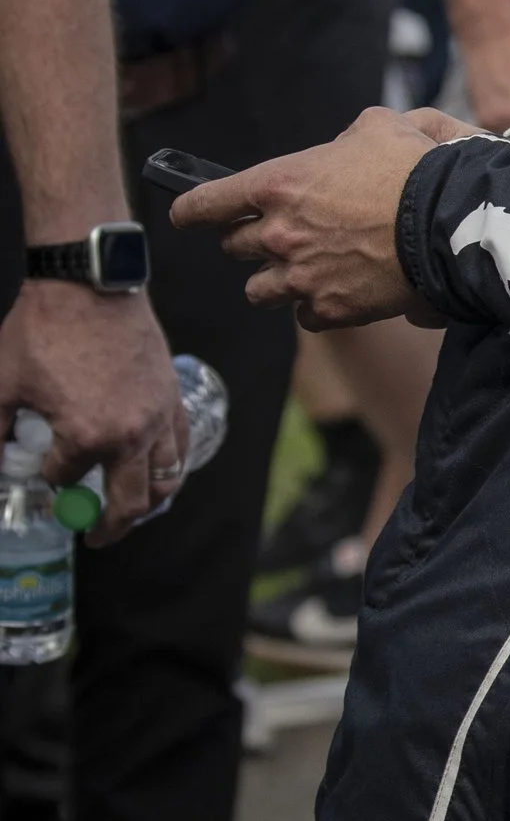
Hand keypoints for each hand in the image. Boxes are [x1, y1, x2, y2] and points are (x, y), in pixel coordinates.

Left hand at [0, 282, 184, 540]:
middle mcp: (132, 435)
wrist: (89, 284)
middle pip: (128, 503)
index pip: (65, 478)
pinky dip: (169, 470)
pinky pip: (181, 449)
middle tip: (94, 537)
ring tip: (127, 512)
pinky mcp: (172, 398)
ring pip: (164, 482)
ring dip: (145, 505)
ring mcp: (158, 417)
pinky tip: (154, 472)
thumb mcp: (1, 385)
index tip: (39, 470)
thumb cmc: (43, 330)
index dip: (47, 478)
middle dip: (109, 527)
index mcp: (88, 436)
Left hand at [170, 103, 474, 328]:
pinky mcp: (331, 310)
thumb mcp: (379, 127)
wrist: (450, 226)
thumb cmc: (416, 170)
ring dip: (273, 280)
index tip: (184, 215)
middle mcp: (279, 234)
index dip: (190, 209)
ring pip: (258, 290)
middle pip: (235, 247)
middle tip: (278, 235)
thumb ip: (347, 137)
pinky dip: (313, 306)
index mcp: (278, 184)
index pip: (206, 203)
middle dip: (251, 240)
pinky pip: (302, 316)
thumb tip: (347, 146)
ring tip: (300, 270)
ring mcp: (301, 277)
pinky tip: (333, 291)